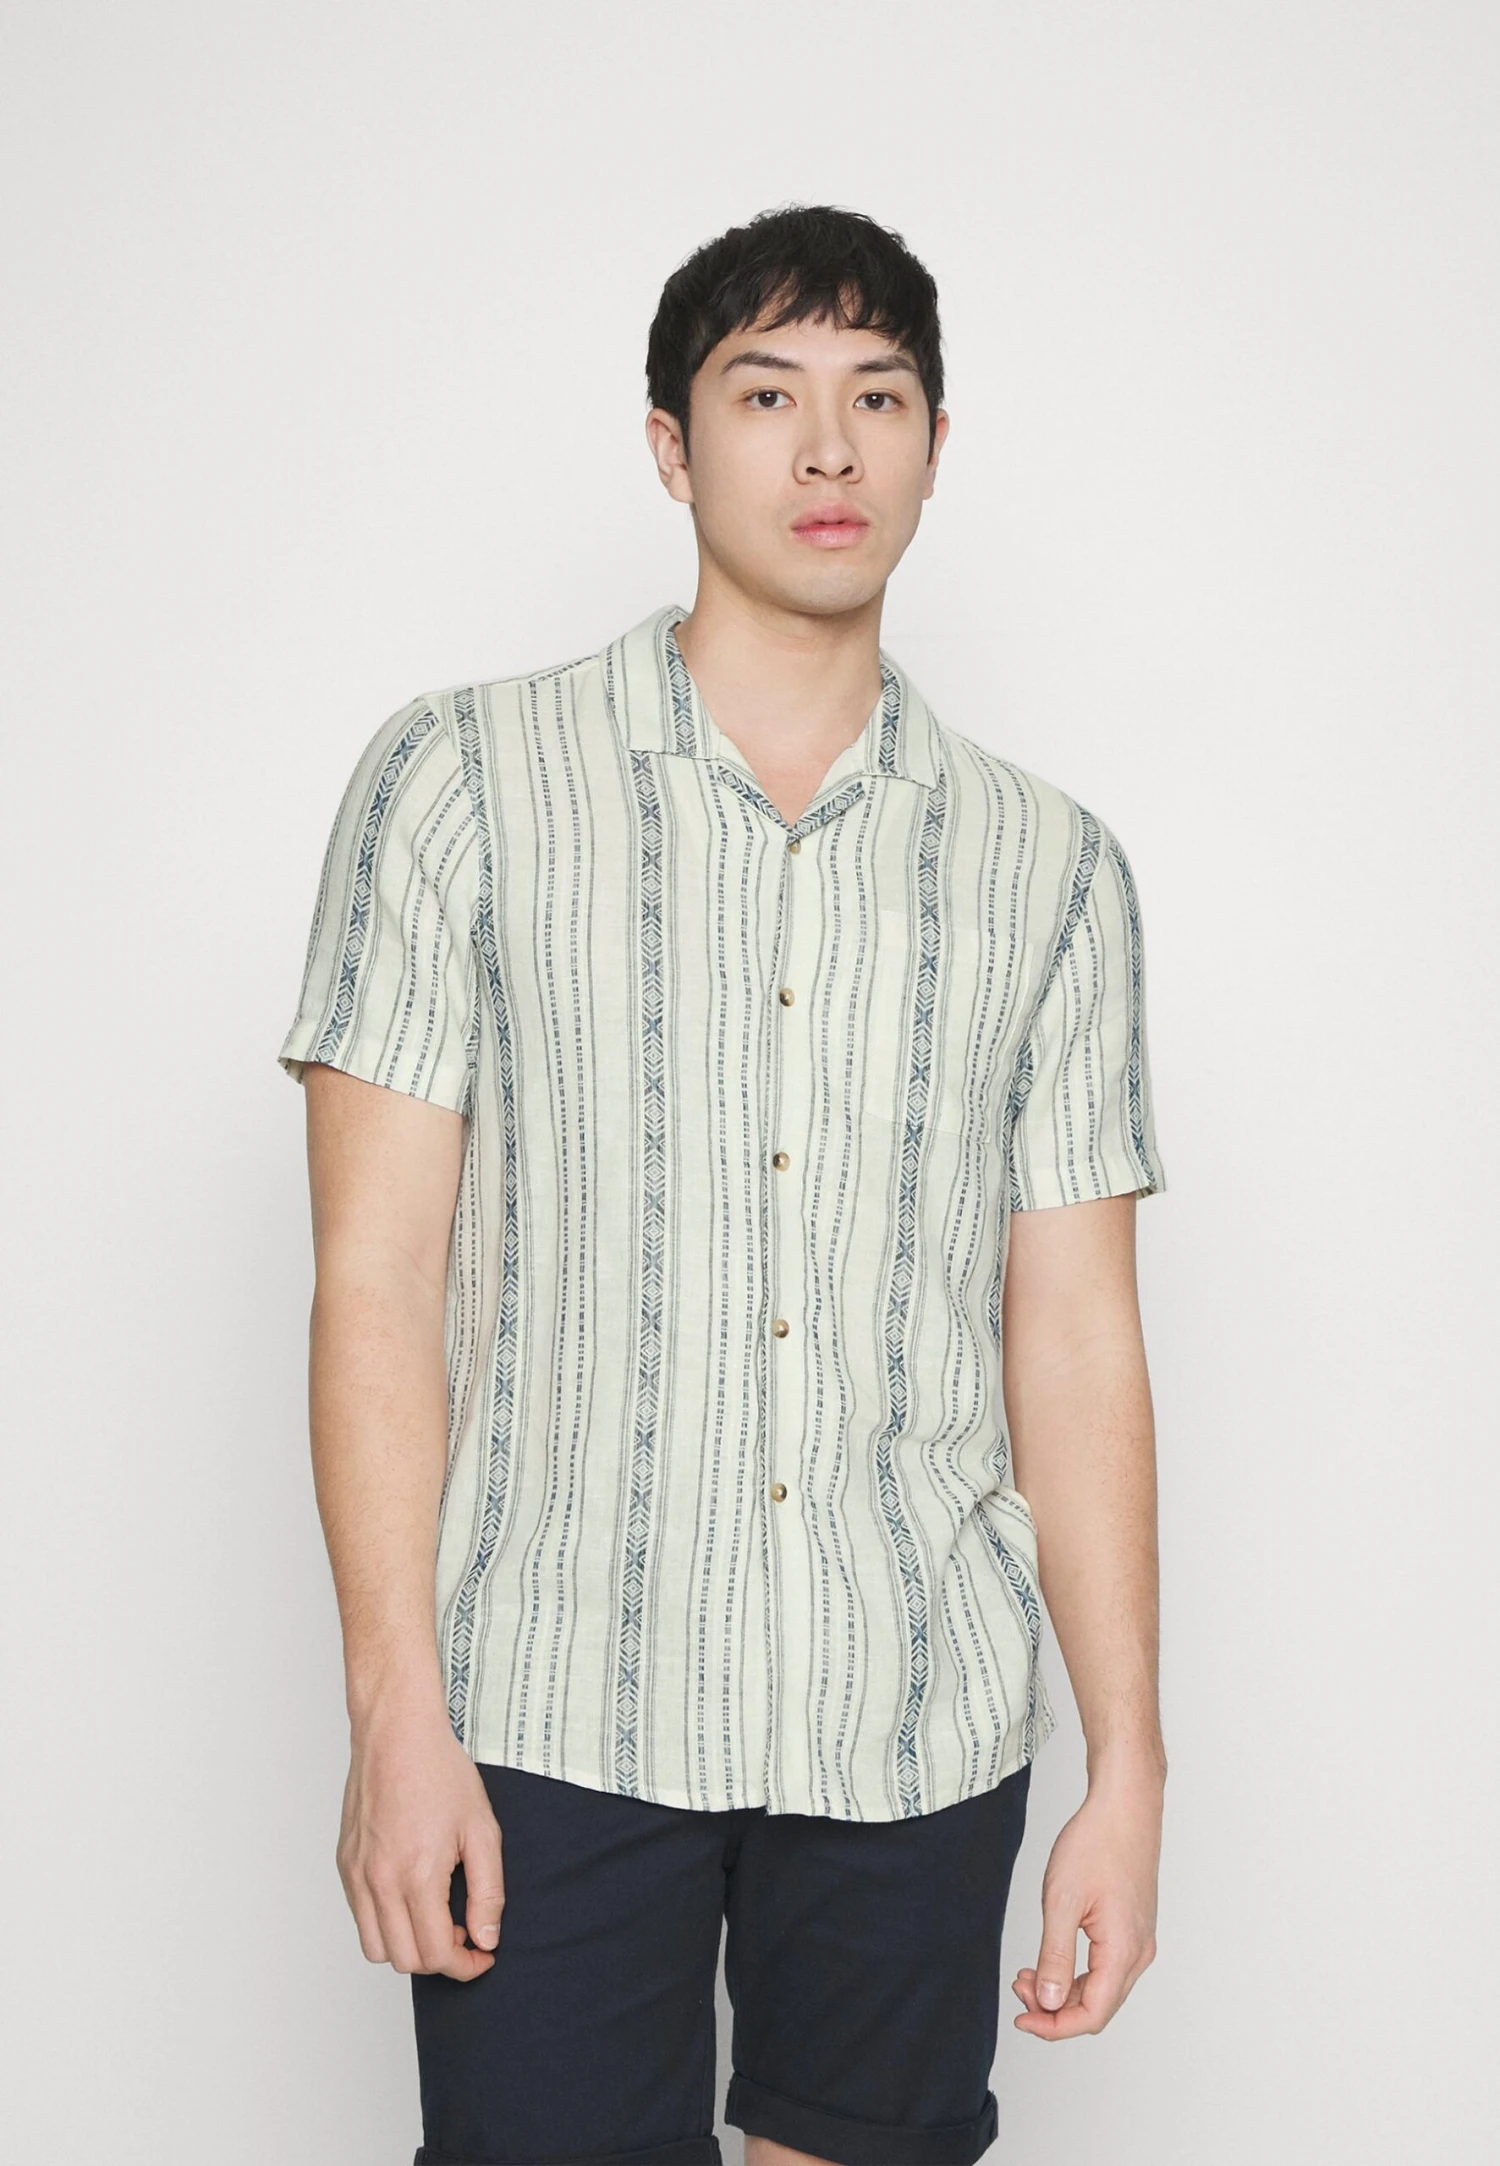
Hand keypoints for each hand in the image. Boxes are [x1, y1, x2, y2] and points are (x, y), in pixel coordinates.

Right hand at [336, 1699, 504, 1980]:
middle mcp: (379, 1881)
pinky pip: (360, 1916)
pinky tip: (410, 1893)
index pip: (436, 1955)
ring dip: (408, 1946)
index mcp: (417, 1874)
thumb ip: (488, 1892)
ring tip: (434, 1913)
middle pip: (405, 1961)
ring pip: (376, 1948)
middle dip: (439, 1959)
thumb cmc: (440, 1773)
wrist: (397, 1733)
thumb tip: (485, 1940)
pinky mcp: (344, 1864)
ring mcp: (356, 1874)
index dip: (465, 1966)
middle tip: (462, 1930)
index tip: (482, 1954)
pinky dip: (385, 1922)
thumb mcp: (482, 1830)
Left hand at [1011, 1764, 1161, 2038]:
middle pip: (1098, 2007)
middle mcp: (1139, 1953)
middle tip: (1018, 1987)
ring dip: (1065, 1990)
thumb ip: (1055, 1957)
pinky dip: (1078, 1971)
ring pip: (1103, 1988)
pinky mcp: (1133, 1927)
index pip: (1092, 2015)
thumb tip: (1048, 2002)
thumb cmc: (1096, 1844)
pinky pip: (1107, 1967)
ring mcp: (1139, 1940)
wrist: (1125, 1806)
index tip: (1021, 2018)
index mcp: (1124, 1952)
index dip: (1054, 2026)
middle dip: (1055, 2007)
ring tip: (1028, 1972)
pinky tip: (1053, 1956)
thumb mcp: (1062, 1901)